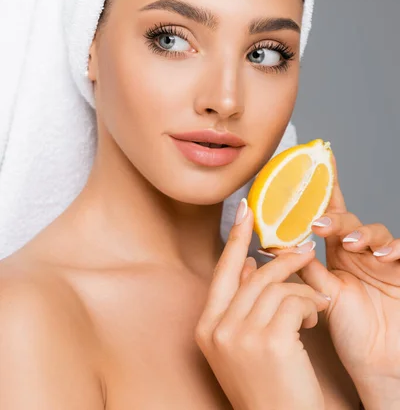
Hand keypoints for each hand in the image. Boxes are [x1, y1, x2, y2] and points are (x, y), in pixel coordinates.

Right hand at [195, 198, 328, 409]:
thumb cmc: (265, 387)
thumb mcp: (242, 345)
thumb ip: (242, 304)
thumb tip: (251, 263)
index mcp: (206, 328)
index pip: (222, 271)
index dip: (234, 238)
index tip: (244, 209)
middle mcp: (218, 329)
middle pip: (254, 275)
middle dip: (283, 259)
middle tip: (305, 249)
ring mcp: (241, 335)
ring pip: (277, 286)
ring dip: (302, 290)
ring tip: (315, 303)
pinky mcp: (270, 341)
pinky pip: (294, 301)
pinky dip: (310, 305)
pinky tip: (315, 321)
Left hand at [259, 154, 399, 404]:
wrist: (379, 365)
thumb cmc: (350, 332)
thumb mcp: (322, 295)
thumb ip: (305, 268)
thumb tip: (278, 243)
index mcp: (336, 254)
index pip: (327, 214)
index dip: (325, 186)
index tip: (320, 157)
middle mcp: (358, 252)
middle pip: (348, 219)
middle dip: (336, 216)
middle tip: (320, 224)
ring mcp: (381, 261)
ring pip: (374, 230)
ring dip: (361, 232)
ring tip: (349, 244)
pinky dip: (393, 248)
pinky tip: (382, 256)